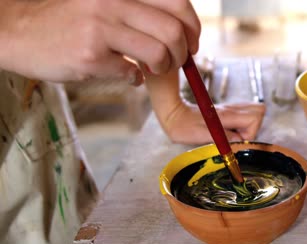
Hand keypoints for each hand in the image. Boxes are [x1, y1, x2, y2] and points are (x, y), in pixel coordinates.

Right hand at [0, 0, 199, 82]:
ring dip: (163, 67)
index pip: (177, 2)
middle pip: (174, 31)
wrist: (19, 31)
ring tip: (152, 69)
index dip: (192, 27)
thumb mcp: (105, 2)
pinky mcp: (90, 56)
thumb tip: (179, 31)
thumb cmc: (69, 19)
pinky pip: (132, 73)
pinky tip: (125, 73)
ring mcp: (101, 28)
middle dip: (183, 53)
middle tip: (176, 62)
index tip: (192, 43)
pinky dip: (135, 78)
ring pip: (159, 53)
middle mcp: (114, 1)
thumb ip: (139, 11)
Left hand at [160, 101, 265, 144]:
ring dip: (249, 126)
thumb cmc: (184, 127)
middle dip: (254, 128)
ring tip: (234, 135)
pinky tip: (230, 131)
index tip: (236, 141)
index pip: (254, 118)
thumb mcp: (201, 135)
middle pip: (259, 110)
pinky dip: (243, 123)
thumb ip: (223, 137)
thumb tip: (239, 141)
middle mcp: (230, 109)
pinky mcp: (226, 111)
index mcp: (226, 115)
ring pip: (253, 110)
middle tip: (238, 138)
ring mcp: (229, 108)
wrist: (173, 115)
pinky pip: (244, 113)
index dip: (250, 134)